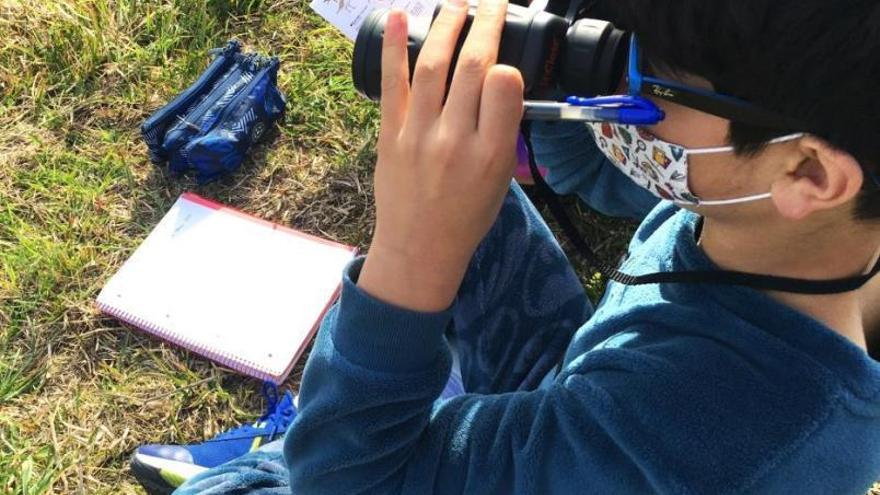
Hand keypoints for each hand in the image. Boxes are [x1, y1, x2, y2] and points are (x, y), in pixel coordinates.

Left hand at [358, 0, 524, 311]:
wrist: (420, 247)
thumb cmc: (467, 214)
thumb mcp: (502, 178)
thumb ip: (503, 130)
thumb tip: (500, 81)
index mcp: (493, 154)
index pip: (506, 86)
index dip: (507, 63)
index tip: (506, 58)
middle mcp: (456, 141)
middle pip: (472, 67)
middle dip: (484, 24)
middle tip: (492, 2)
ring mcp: (419, 136)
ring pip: (434, 66)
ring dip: (446, 24)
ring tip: (458, 1)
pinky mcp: (390, 135)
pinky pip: (393, 84)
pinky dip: (395, 48)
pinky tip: (399, 17)